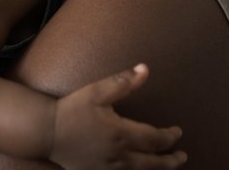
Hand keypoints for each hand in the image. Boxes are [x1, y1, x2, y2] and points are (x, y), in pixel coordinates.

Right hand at [49, 64, 186, 169]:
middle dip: (172, 161)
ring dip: (158, 169)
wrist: (46, 133)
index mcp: (121, 134)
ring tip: (168, 165)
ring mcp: (108, 169)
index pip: (155, 139)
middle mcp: (118, 156)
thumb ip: (123, 82)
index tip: (178, 132)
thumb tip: (145, 69)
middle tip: (182, 157)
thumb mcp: (97, 91)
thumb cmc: (72, 110)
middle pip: (153, 163)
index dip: (170, 136)